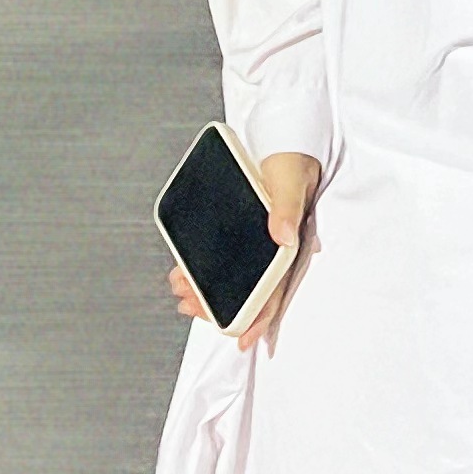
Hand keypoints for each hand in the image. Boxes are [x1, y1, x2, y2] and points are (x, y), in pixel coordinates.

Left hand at [169, 150, 323, 351]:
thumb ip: (286, 207)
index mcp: (291, 243)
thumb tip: (281, 238)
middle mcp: (275, 246)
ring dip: (206, 287)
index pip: (275, 289)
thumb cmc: (293, 156)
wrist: (285, 134)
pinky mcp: (246, 227)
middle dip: (218, 304)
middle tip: (187, 305)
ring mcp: (260, 238)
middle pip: (249, 288)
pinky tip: (184, 268)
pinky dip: (204, 265)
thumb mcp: (289, 179)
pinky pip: (225, 255)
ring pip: (234, 275)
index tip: (242, 339)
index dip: (260, 317)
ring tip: (179, 290)